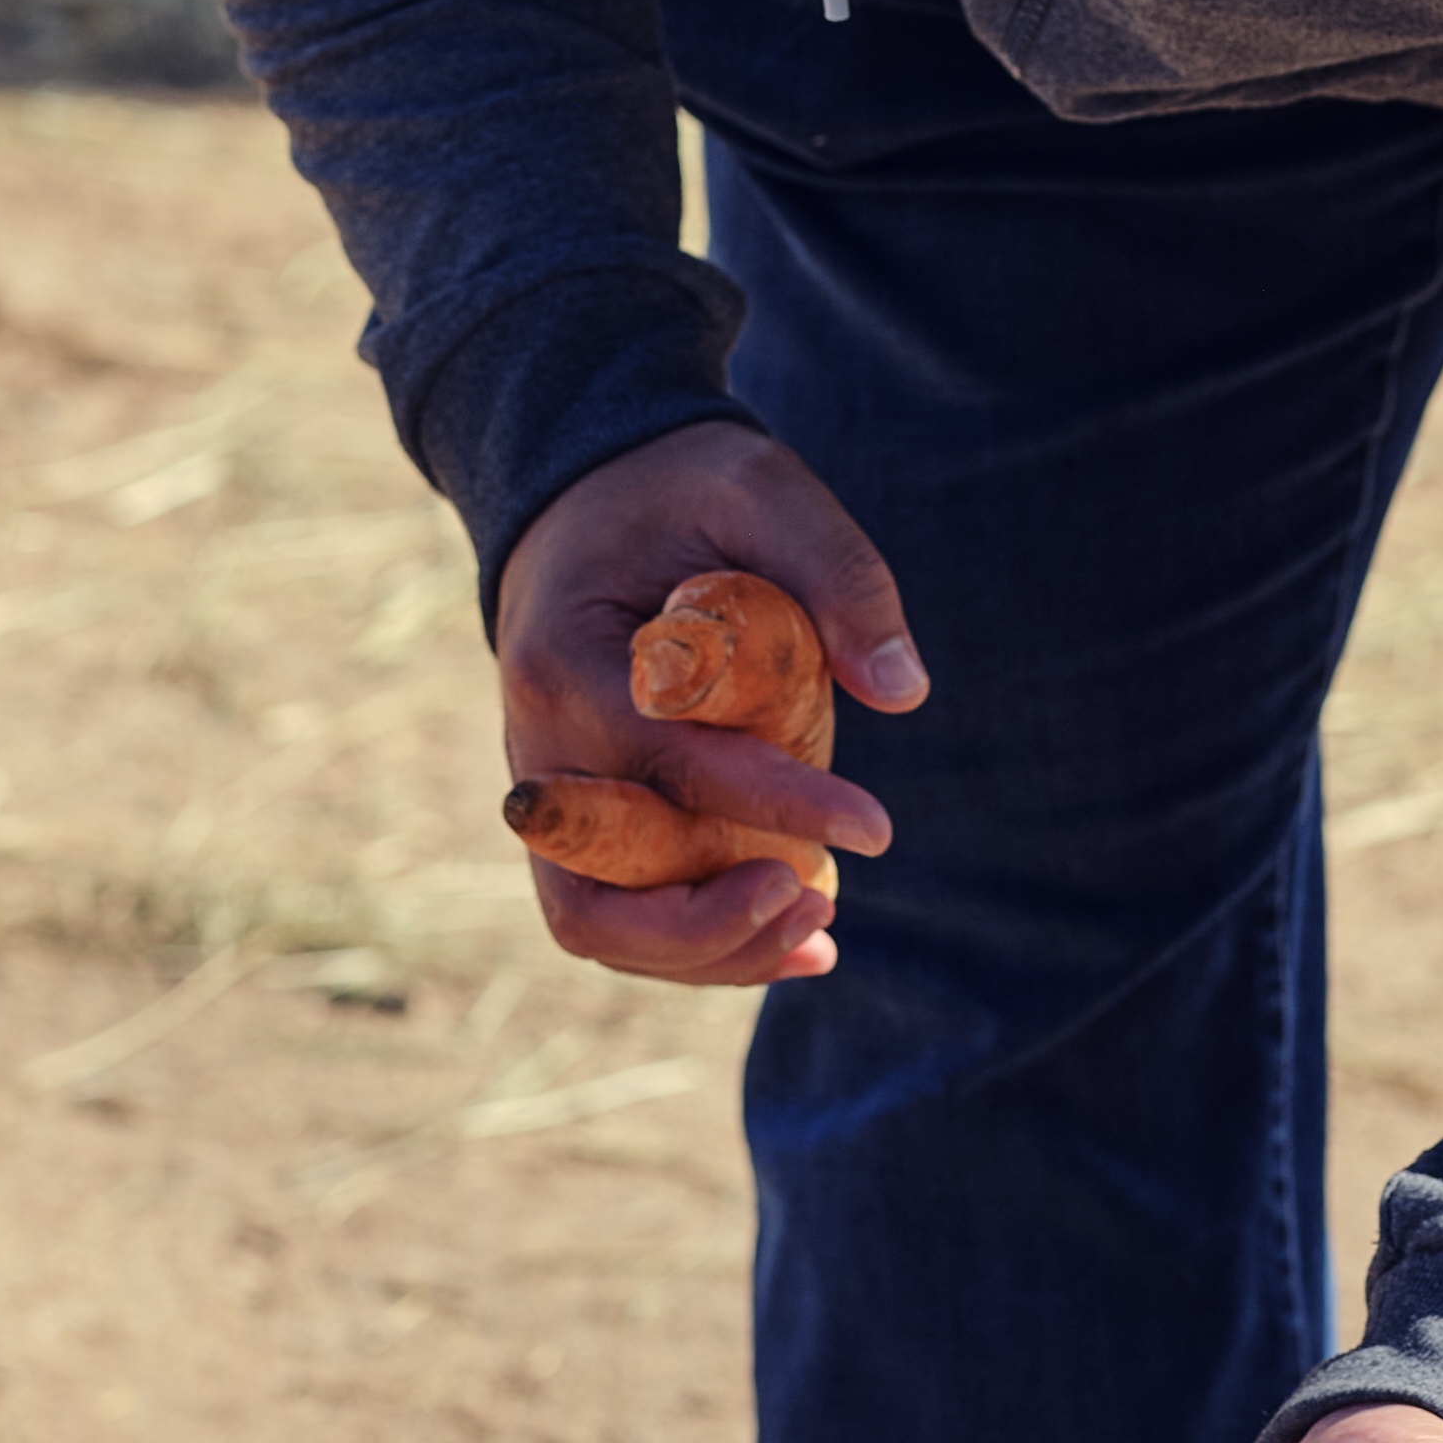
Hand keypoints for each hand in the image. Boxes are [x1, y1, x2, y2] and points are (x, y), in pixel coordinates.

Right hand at [490, 424, 920, 990]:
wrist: (588, 501)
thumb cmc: (681, 495)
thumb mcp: (762, 491)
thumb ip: (837, 573)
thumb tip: (904, 690)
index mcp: (564, 660)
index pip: (669, 763)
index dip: (777, 805)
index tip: (876, 829)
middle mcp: (537, 747)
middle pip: (599, 884)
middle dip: (714, 918)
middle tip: (823, 899)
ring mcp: (548, 797)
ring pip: (594, 923)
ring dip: (703, 952)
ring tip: (817, 932)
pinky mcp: (573, 823)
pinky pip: (611, 914)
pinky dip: (693, 947)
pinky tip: (792, 940)